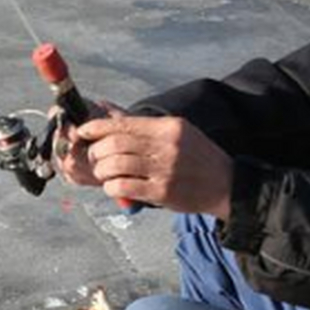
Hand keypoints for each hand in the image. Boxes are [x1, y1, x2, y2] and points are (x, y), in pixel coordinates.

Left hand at [57, 111, 233, 217]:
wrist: (227, 184)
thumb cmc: (198, 158)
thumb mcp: (179, 133)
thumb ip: (146, 128)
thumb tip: (110, 117)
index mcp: (168, 127)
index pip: (123, 124)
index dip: (96, 128)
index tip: (82, 132)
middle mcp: (166, 146)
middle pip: (114, 144)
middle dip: (96, 151)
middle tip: (94, 158)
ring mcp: (164, 170)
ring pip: (115, 166)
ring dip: (102, 171)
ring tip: (104, 173)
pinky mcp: (162, 192)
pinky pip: (123, 187)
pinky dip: (111, 187)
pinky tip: (114, 187)